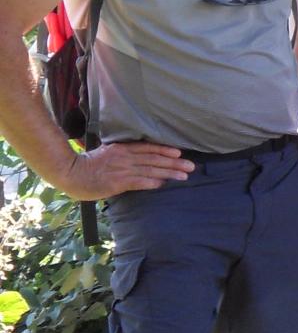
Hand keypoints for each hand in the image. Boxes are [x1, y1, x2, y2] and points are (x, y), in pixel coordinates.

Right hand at [61, 142, 193, 200]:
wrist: (70, 173)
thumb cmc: (88, 165)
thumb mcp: (107, 153)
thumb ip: (123, 154)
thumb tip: (141, 157)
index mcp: (122, 149)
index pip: (148, 148)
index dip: (164, 150)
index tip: (179, 152)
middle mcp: (124, 157)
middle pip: (154, 159)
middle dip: (174, 162)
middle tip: (191, 166)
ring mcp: (121, 169)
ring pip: (150, 170)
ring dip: (169, 173)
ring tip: (184, 175)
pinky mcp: (117, 182)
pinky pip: (138, 182)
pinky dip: (152, 182)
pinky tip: (163, 184)